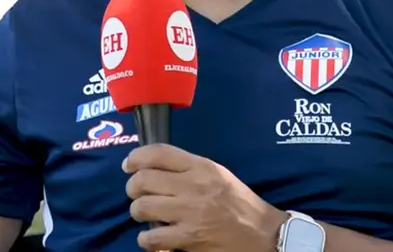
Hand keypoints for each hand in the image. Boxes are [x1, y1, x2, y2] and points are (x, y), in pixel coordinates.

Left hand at [123, 143, 284, 251]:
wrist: (263, 234)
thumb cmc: (238, 202)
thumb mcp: (217, 174)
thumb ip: (188, 167)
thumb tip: (152, 165)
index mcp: (201, 167)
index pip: (159, 152)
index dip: (136, 157)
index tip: (129, 165)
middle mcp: (193, 186)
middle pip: (143, 179)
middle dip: (133, 187)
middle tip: (137, 194)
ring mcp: (189, 213)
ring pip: (141, 207)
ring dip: (138, 212)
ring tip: (146, 215)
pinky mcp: (188, 238)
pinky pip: (150, 237)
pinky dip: (146, 239)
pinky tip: (153, 238)